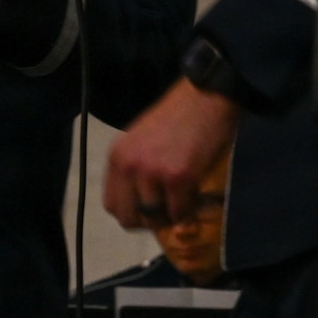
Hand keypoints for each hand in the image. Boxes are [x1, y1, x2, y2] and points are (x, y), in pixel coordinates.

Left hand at [105, 79, 239, 228]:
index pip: (111, 205)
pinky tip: (194, 193)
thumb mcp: (142, 140)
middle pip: (129, 218)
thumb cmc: (178, 116)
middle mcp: (130, 166)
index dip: (131, 212)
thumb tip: (141, 204)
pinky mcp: (178, 177)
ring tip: (183, 199)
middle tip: (167, 210)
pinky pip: (179, 211)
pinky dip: (188, 209)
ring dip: (171, 215)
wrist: (206, 96)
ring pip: (155, 219)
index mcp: (117, 156)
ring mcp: (153, 172)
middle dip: (149, 221)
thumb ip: (135, 169)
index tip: (149, 208)